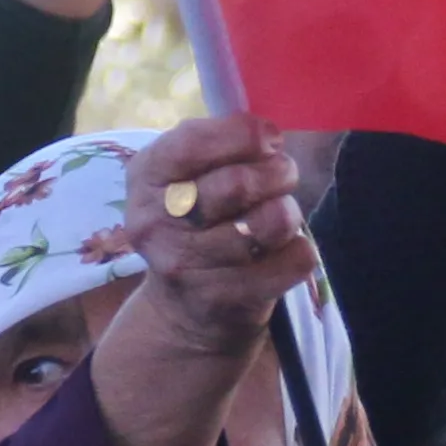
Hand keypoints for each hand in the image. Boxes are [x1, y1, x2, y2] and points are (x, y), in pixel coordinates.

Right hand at [121, 117, 317, 356]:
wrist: (182, 310)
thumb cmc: (195, 223)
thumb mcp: (185, 176)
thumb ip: (217, 145)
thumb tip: (267, 135)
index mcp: (145, 178)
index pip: (191, 144)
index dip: (243, 135)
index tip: (270, 139)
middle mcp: (154, 224)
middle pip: (237, 184)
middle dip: (278, 171)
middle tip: (284, 175)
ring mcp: (187, 267)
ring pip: (272, 221)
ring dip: (290, 211)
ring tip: (280, 215)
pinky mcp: (226, 300)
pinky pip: (294, 259)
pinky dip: (300, 249)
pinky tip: (281, 251)